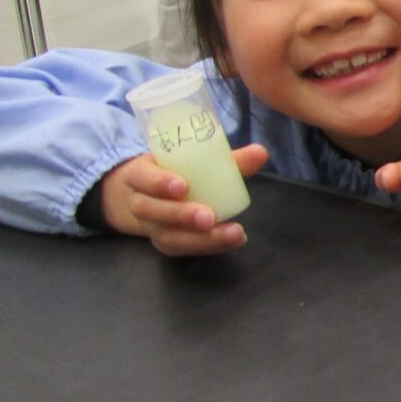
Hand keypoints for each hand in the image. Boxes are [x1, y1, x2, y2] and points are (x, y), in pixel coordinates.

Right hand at [100, 146, 269, 255]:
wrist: (151, 196)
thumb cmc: (178, 172)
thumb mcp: (195, 161)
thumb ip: (228, 159)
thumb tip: (260, 152)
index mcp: (140, 175)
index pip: (141, 177)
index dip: (158, 182)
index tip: (183, 186)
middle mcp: (140, 203)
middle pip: (151, 211)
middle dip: (180, 215)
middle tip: (208, 217)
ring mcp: (150, 227)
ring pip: (167, 236)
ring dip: (199, 238)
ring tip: (232, 233)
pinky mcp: (165, 243)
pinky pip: (182, 249)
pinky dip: (208, 246)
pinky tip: (232, 241)